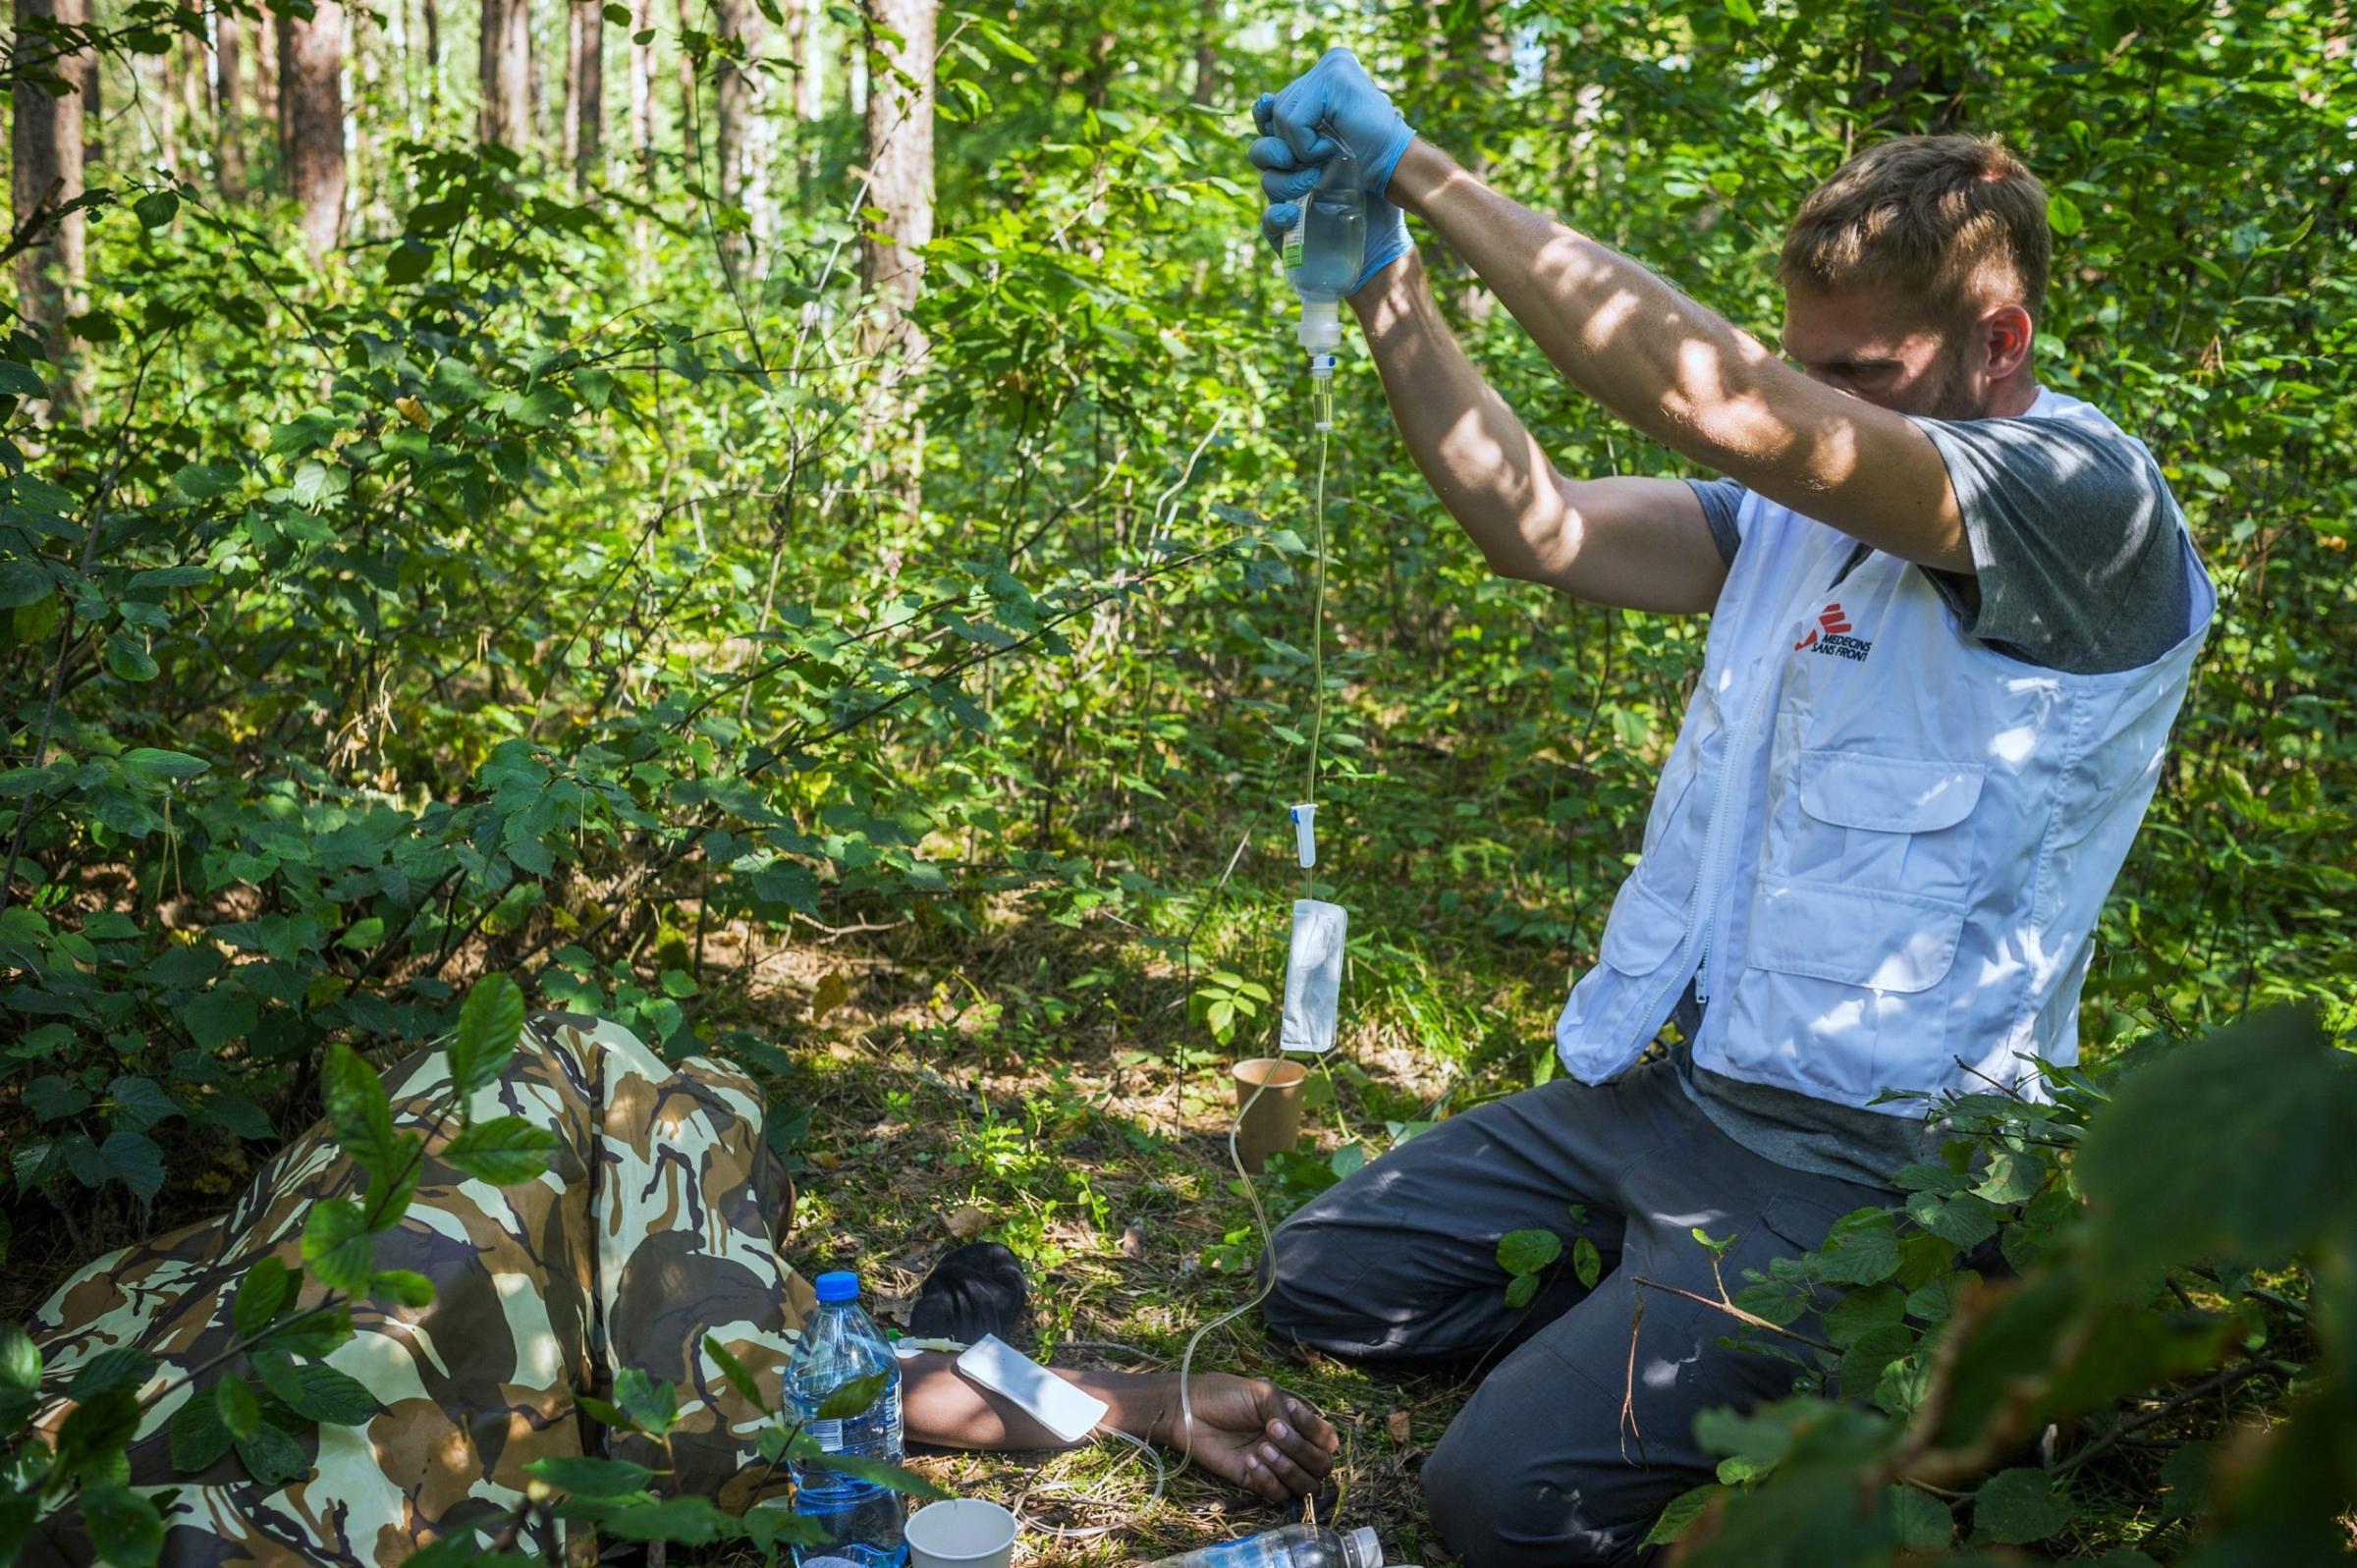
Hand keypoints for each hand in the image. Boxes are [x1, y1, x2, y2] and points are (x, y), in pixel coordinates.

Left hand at [1154, 1373, 1337, 1503]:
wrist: (1189, 1411)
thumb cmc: (1224, 1394)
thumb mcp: (1262, 1394)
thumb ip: (1286, 1415)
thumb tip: (1296, 1437)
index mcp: (1296, 1423)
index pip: (1327, 1438)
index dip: (1315, 1430)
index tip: (1289, 1411)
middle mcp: (1290, 1447)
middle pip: (1322, 1465)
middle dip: (1301, 1450)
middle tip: (1272, 1432)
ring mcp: (1275, 1467)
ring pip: (1306, 1485)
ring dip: (1288, 1468)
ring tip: (1262, 1449)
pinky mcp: (1255, 1483)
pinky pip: (1278, 1495)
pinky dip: (1268, 1480)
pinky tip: (1249, 1461)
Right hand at [1250, 93, 1411, 294]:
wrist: (1393, 211)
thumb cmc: (1380, 162)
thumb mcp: (1353, 120)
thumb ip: (1320, 102)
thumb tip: (1279, 98)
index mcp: (1299, 138)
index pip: (1265, 119)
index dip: (1267, 115)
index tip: (1279, 111)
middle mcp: (1290, 165)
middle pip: (1260, 150)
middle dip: (1280, 149)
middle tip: (1314, 155)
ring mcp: (1288, 196)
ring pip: (1265, 182)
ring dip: (1286, 180)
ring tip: (1314, 182)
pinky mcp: (1289, 229)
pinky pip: (1268, 220)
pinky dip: (1277, 215)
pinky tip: (1292, 214)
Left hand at [1258, 47, 1415, 191]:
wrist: (1392, 168)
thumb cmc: (1357, 160)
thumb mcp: (1313, 139)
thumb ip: (1287, 121)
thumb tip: (1261, 102)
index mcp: (1327, 72)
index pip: (1276, 101)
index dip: (1277, 132)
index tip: (1299, 150)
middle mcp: (1330, 62)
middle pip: (1275, 108)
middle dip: (1288, 145)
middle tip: (1319, 157)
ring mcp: (1332, 67)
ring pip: (1281, 115)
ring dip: (1300, 149)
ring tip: (1329, 151)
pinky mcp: (1331, 79)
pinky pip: (1293, 122)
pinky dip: (1306, 148)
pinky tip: (1332, 149)